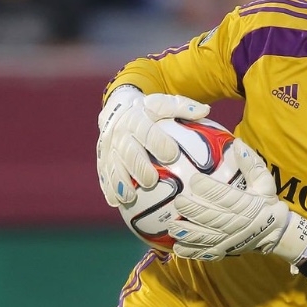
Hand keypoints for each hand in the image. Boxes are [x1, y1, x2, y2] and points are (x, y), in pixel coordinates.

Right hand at [95, 87, 210, 205]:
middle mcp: (118, 133)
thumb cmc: (148, 110)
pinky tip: (116, 202)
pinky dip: (108, 188)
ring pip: (112, 165)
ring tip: (130, 197)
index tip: (172, 155)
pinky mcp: (101, 159)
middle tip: (151, 180)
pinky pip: (103, 175)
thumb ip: (183, 108)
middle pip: (127, 151)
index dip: (158, 142)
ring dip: (119, 182)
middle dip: (138, 166)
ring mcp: (108, 147)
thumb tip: (205, 111)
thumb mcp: (163, 105)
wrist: (117, 108)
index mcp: (135, 118)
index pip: (146, 130)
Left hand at [170, 140, 306, 263]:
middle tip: (178, 201)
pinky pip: (205, 253)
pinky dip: (190, 251)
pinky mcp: (223, 250)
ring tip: (172, 225)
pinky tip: (177, 246)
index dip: (209, 189)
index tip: (194, 180)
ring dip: (186, 232)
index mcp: (247, 205)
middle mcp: (236, 223)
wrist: (275, 232)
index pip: (226, 197)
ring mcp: (228, 239)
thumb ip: (251, 164)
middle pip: (210, 217)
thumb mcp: (264, 182)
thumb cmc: (266, 203)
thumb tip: (237, 144)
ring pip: (204, 237)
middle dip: (192, 209)